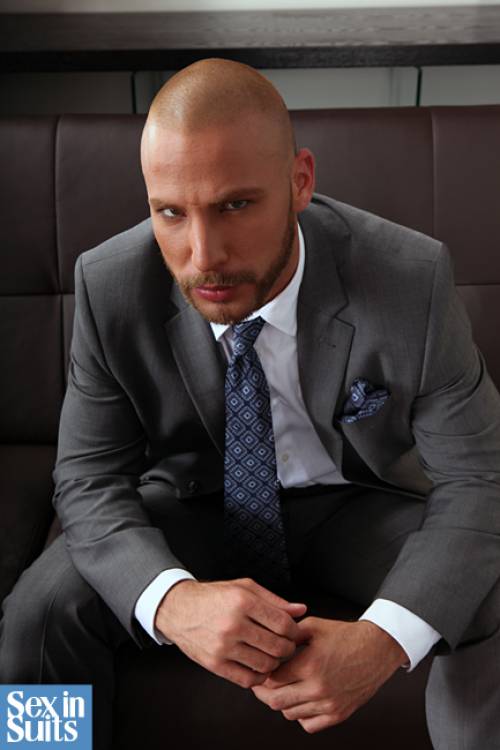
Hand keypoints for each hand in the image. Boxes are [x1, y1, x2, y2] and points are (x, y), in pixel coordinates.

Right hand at [154, 577, 306, 688]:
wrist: (179, 609)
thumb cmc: (215, 597)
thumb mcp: (245, 588)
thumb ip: (274, 600)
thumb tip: (301, 610)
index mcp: (243, 602)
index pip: (283, 624)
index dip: (295, 631)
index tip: (294, 633)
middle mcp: (233, 624)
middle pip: (278, 646)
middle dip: (288, 648)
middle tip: (286, 645)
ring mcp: (223, 646)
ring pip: (266, 665)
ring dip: (275, 663)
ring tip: (271, 654)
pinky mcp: (215, 664)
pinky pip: (248, 679)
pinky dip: (259, 676)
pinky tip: (258, 666)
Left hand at [251, 616, 407, 732]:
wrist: (377, 648)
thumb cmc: (346, 636)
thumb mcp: (314, 626)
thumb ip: (288, 634)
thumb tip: (269, 642)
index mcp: (309, 665)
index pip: (272, 678)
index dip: (263, 673)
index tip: (261, 668)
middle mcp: (318, 688)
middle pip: (276, 700)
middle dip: (264, 692)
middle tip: (261, 683)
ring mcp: (329, 704)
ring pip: (290, 714)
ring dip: (282, 702)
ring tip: (282, 689)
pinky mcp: (339, 714)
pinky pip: (309, 725)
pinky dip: (300, 716)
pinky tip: (301, 701)